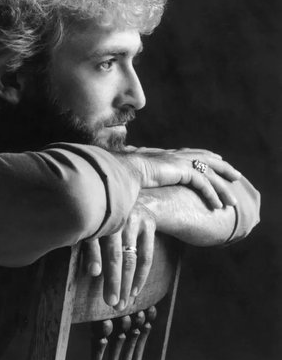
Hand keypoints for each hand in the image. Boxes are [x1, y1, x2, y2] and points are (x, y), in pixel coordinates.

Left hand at [83, 202, 156, 309]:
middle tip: (111, 303)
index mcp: (98, 216)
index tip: (93, 274)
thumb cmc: (104, 218)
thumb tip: (92, 272)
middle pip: (114, 252)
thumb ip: (90, 246)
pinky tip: (134, 291)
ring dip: (126, 283)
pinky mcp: (149, 224)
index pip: (94, 239)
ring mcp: (134, 220)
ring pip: (130, 257)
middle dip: (113, 280)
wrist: (130, 196)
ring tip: (122, 303)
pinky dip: (141, 276)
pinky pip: (146, 256)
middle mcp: (117, 217)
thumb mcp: (93, 227)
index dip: (93, 256)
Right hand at [122, 147, 240, 208]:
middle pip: (207, 159)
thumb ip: (143, 175)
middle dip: (223, 168)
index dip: (206, 156)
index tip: (217, 158)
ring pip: (209, 174)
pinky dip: (212, 195)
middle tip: (236, 176)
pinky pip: (203, 184)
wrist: (124, 170)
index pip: (191, 153)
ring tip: (232, 202)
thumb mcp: (138, 173)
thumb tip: (134, 180)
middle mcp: (176, 156)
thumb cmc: (125, 173)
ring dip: (222, 188)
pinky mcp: (182, 171)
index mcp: (167, 155)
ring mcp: (180, 162)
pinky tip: (217, 206)